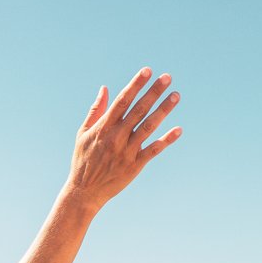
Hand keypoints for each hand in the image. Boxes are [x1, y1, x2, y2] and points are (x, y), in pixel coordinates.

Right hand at [63, 67, 181, 211]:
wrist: (84, 191)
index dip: (135, 84)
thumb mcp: (83, 133)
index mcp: (104, 127)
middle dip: (153, 92)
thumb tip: (104, 88)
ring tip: (176, 96)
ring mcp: (127, 151)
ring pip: (148, 127)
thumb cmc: (83, 160)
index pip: (122, 100)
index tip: (147, 71)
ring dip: (163, 110)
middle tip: (168, 77)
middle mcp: (116, 136)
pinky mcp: (134, 165)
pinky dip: (166, 140)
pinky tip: (178, 129)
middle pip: (139, 110)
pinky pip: (153, 150)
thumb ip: (95, 110)